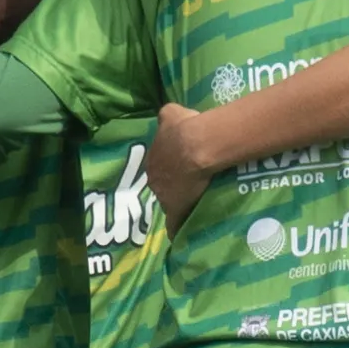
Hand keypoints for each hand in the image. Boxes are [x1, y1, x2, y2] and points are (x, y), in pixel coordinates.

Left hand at [145, 101, 218, 225]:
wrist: (196, 145)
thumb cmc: (185, 128)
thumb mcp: (172, 113)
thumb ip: (167, 116)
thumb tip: (166, 116)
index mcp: (152, 158)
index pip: (159, 166)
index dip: (170, 166)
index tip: (180, 167)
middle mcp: (153, 178)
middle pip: (162, 184)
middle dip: (171, 184)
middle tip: (186, 184)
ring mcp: (163, 196)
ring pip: (168, 201)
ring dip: (176, 202)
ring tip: (190, 203)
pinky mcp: (176, 210)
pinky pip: (175, 222)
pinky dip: (177, 227)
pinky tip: (179, 234)